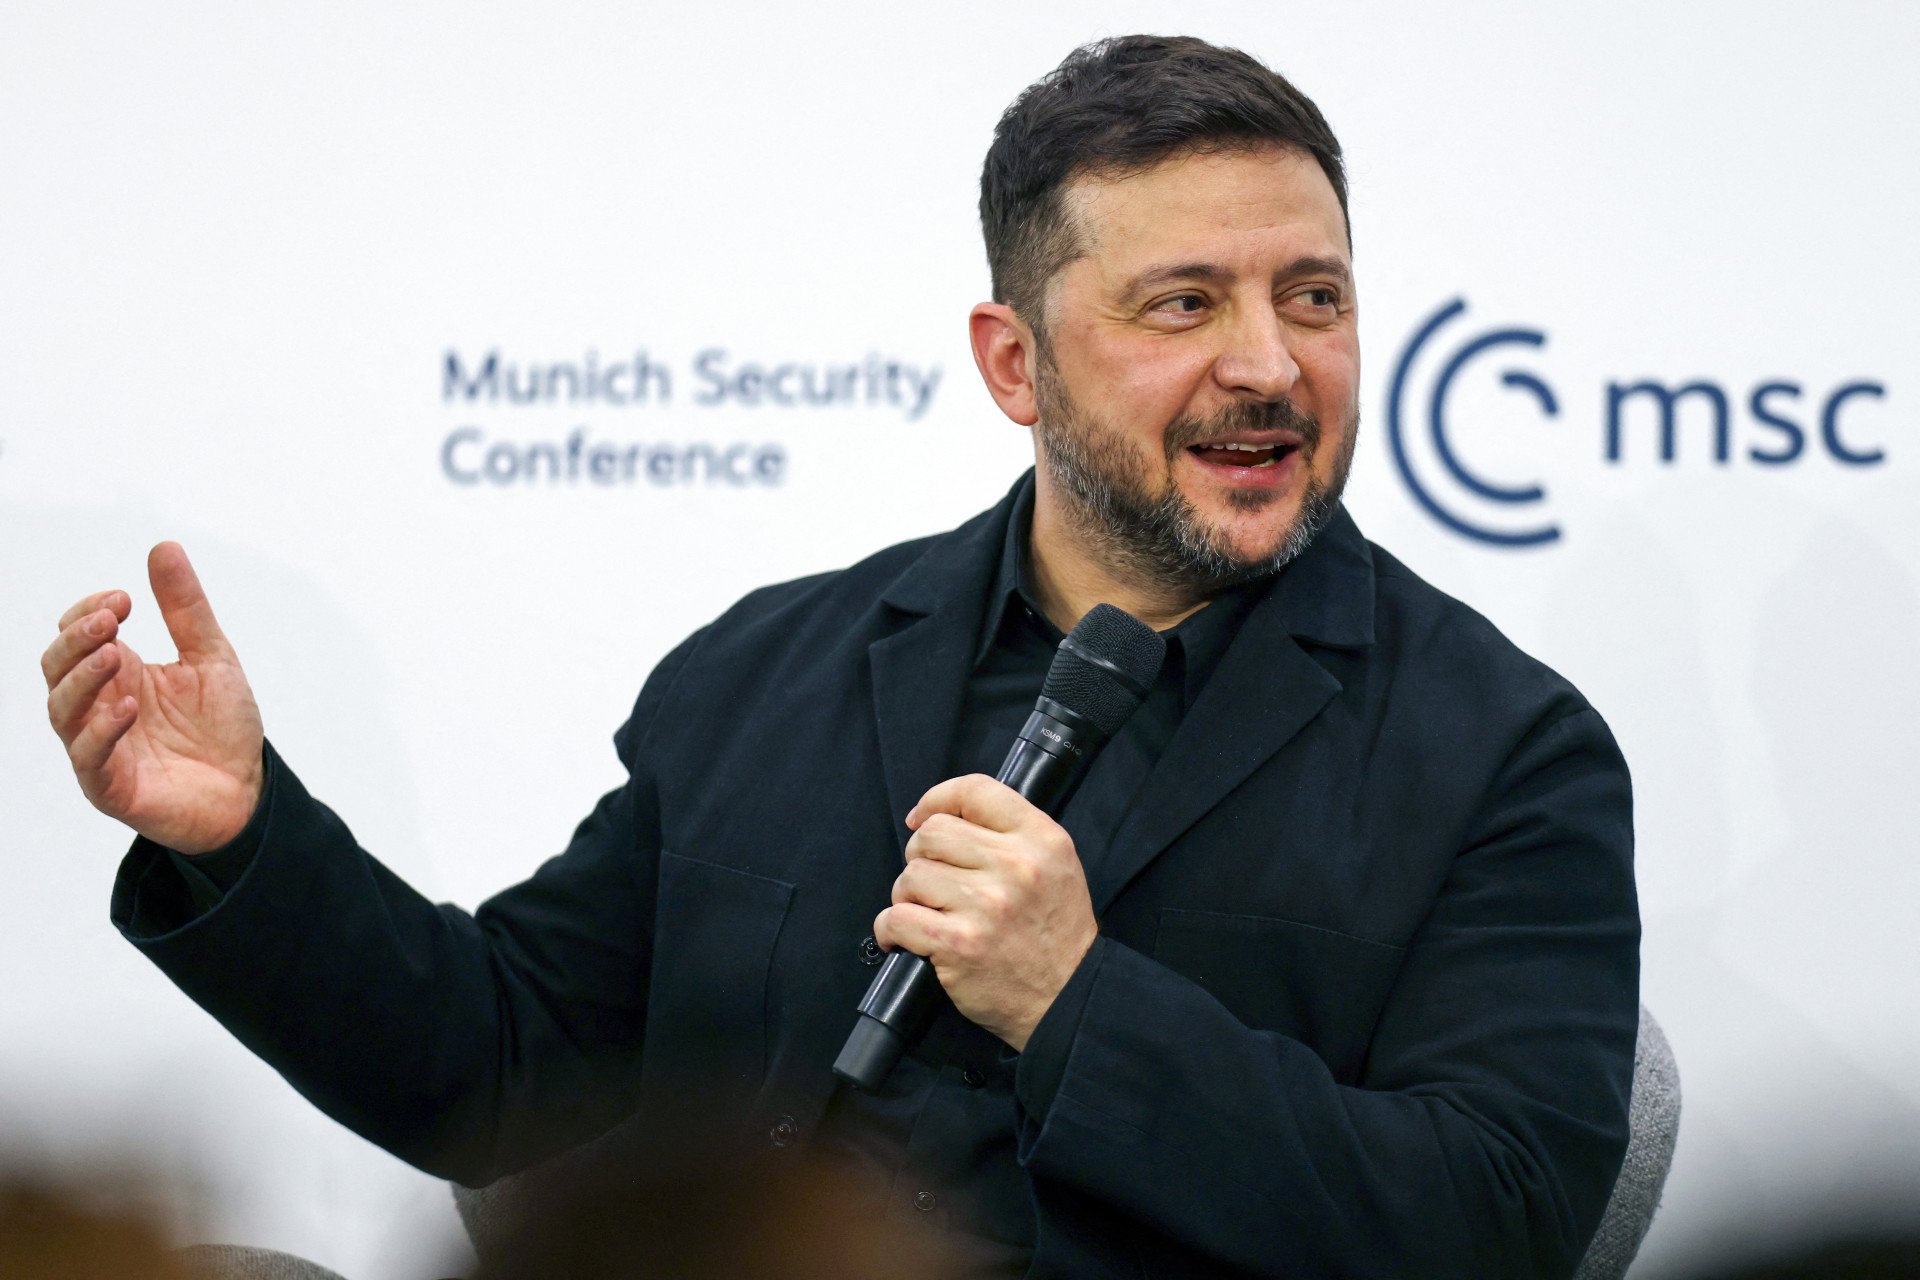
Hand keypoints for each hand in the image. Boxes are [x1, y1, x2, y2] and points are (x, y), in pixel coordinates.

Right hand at [41, 542, 264, 854]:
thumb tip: (164, 546)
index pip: (76, 636)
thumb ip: (186, 609)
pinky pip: (89, 758)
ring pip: (62, 710)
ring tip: (114, 653)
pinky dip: (103, 730)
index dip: (88, 612)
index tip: (124, 598)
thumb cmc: (222, 728)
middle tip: (111, 619)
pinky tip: (128, 706)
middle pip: (56, 667)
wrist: (248, 791)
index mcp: (118, 674)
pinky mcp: (111, 787)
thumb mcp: (211, 657)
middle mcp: (98, 708)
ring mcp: (100, 748)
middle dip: (77, 639)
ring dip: (83, 678)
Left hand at [874, 774, 1097, 1050]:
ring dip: (908, 896)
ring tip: (927, 914)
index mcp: (1041, 839)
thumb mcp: (1055, 866)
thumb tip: (943, 816)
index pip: (975, 789)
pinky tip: (903, 938)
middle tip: (931, 882)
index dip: (937, 799)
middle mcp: (1015, 866)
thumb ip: (1011, 834)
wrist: (1068, 1000)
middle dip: (920, 856)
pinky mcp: (958, 944)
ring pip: (911, 875)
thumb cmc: (1057, 935)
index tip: (921, 817)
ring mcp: (985, 905)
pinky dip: (890, 929)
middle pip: (933, 833)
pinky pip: (897, 918)